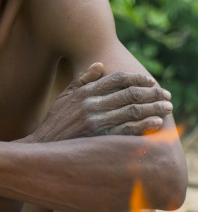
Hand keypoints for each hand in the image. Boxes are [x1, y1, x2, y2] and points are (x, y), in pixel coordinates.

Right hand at [32, 63, 172, 141]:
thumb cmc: (55, 121)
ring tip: (167, 107)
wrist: (43, 146)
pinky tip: (156, 123)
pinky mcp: (97, 137)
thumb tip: (100, 64)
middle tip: (166, 94)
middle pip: (129, 93)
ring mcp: (95, 121)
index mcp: (85, 92)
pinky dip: (143, 125)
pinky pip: (125, 130)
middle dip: (152, 93)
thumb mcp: (65, 96)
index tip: (151, 81)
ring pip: (131, 110)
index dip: (137, 78)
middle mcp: (91, 104)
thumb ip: (83, 80)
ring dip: (153, 107)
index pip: (117, 79)